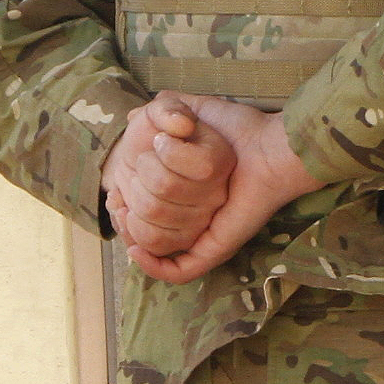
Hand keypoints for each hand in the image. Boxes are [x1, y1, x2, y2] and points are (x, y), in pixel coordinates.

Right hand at [125, 97, 327, 284]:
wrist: (270, 147)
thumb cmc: (239, 130)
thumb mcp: (194, 113)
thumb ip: (165, 112)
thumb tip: (131, 119)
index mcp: (185, 194)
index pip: (141, 215)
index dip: (120, 207)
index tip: (113, 193)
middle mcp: (193, 217)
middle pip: (143, 229)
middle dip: (125, 213)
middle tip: (118, 197)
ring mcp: (204, 235)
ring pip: (154, 246)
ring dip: (135, 228)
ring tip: (126, 208)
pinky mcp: (215, 247)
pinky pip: (180, 271)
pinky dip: (153, 266)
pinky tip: (135, 249)